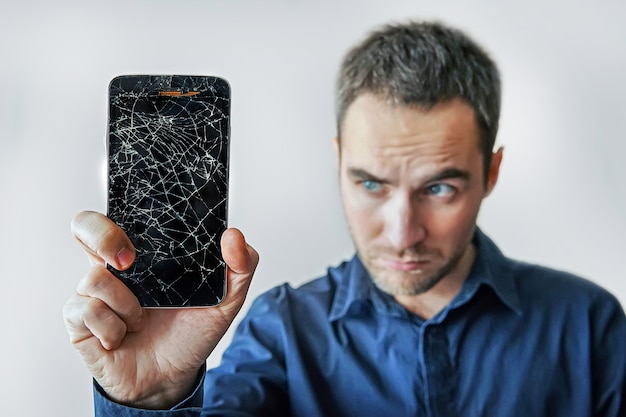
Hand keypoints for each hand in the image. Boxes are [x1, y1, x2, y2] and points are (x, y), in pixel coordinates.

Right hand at [63, 211, 257, 408]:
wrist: (172, 377)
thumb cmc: (191, 332)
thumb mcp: (226, 299)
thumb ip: (241, 265)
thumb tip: (234, 235)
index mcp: (145, 253)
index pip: (121, 213)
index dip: (123, 207)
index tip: (142, 230)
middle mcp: (114, 267)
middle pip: (85, 226)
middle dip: (102, 235)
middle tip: (129, 262)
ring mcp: (93, 293)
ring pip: (93, 278)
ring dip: (127, 305)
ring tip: (141, 319)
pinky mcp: (79, 321)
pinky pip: (87, 311)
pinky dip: (113, 328)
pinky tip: (123, 336)